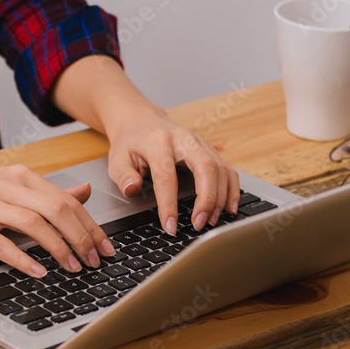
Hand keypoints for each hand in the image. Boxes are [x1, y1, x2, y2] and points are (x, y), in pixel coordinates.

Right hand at [0, 163, 115, 278]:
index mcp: (20, 176)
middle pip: (56, 210)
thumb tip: (84, 192)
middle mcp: (6, 186)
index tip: (106, 248)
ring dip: (59, 249)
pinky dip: (23, 259)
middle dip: (82, 238)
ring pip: (34, 224)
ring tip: (73, 268)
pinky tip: (38, 271)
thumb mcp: (7, 185)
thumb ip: (45, 191)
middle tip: (94, 261)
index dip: (91, 226)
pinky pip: (1, 243)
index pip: (66, 201)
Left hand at [105, 107, 239, 235]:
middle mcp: (184, 140)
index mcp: (158, 142)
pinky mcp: (211, 150)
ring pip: (220, 169)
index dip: (169, 204)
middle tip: (200, 224)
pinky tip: (229, 208)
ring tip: (211, 221)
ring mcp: (201, 143)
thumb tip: (132, 189)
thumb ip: (124, 176)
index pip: (166, 175)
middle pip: (205, 167)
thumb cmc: (131, 144)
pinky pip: (228, 170)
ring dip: (220, 198)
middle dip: (206, 199)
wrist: (143, 122)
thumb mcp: (117, 159)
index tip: (170, 226)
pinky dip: (232, 190)